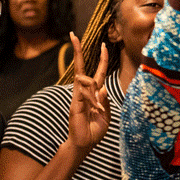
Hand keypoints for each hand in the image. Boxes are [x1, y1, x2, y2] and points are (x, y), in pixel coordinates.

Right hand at [68, 35, 109, 150]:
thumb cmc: (95, 130)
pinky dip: (93, 101)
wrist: (84, 144)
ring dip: (94, 95)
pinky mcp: (75, 102)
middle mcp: (85, 91)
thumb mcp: (106, 115)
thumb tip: (102, 88)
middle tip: (73, 35)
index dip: (102, 59)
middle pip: (81, 67)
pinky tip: (95, 110)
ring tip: (96, 110)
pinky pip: (85, 94)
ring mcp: (78, 95)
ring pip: (87, 82)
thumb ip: (105, 101)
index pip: (99, 72)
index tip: (104, 45)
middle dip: (78, 51)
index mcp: (94, 92)